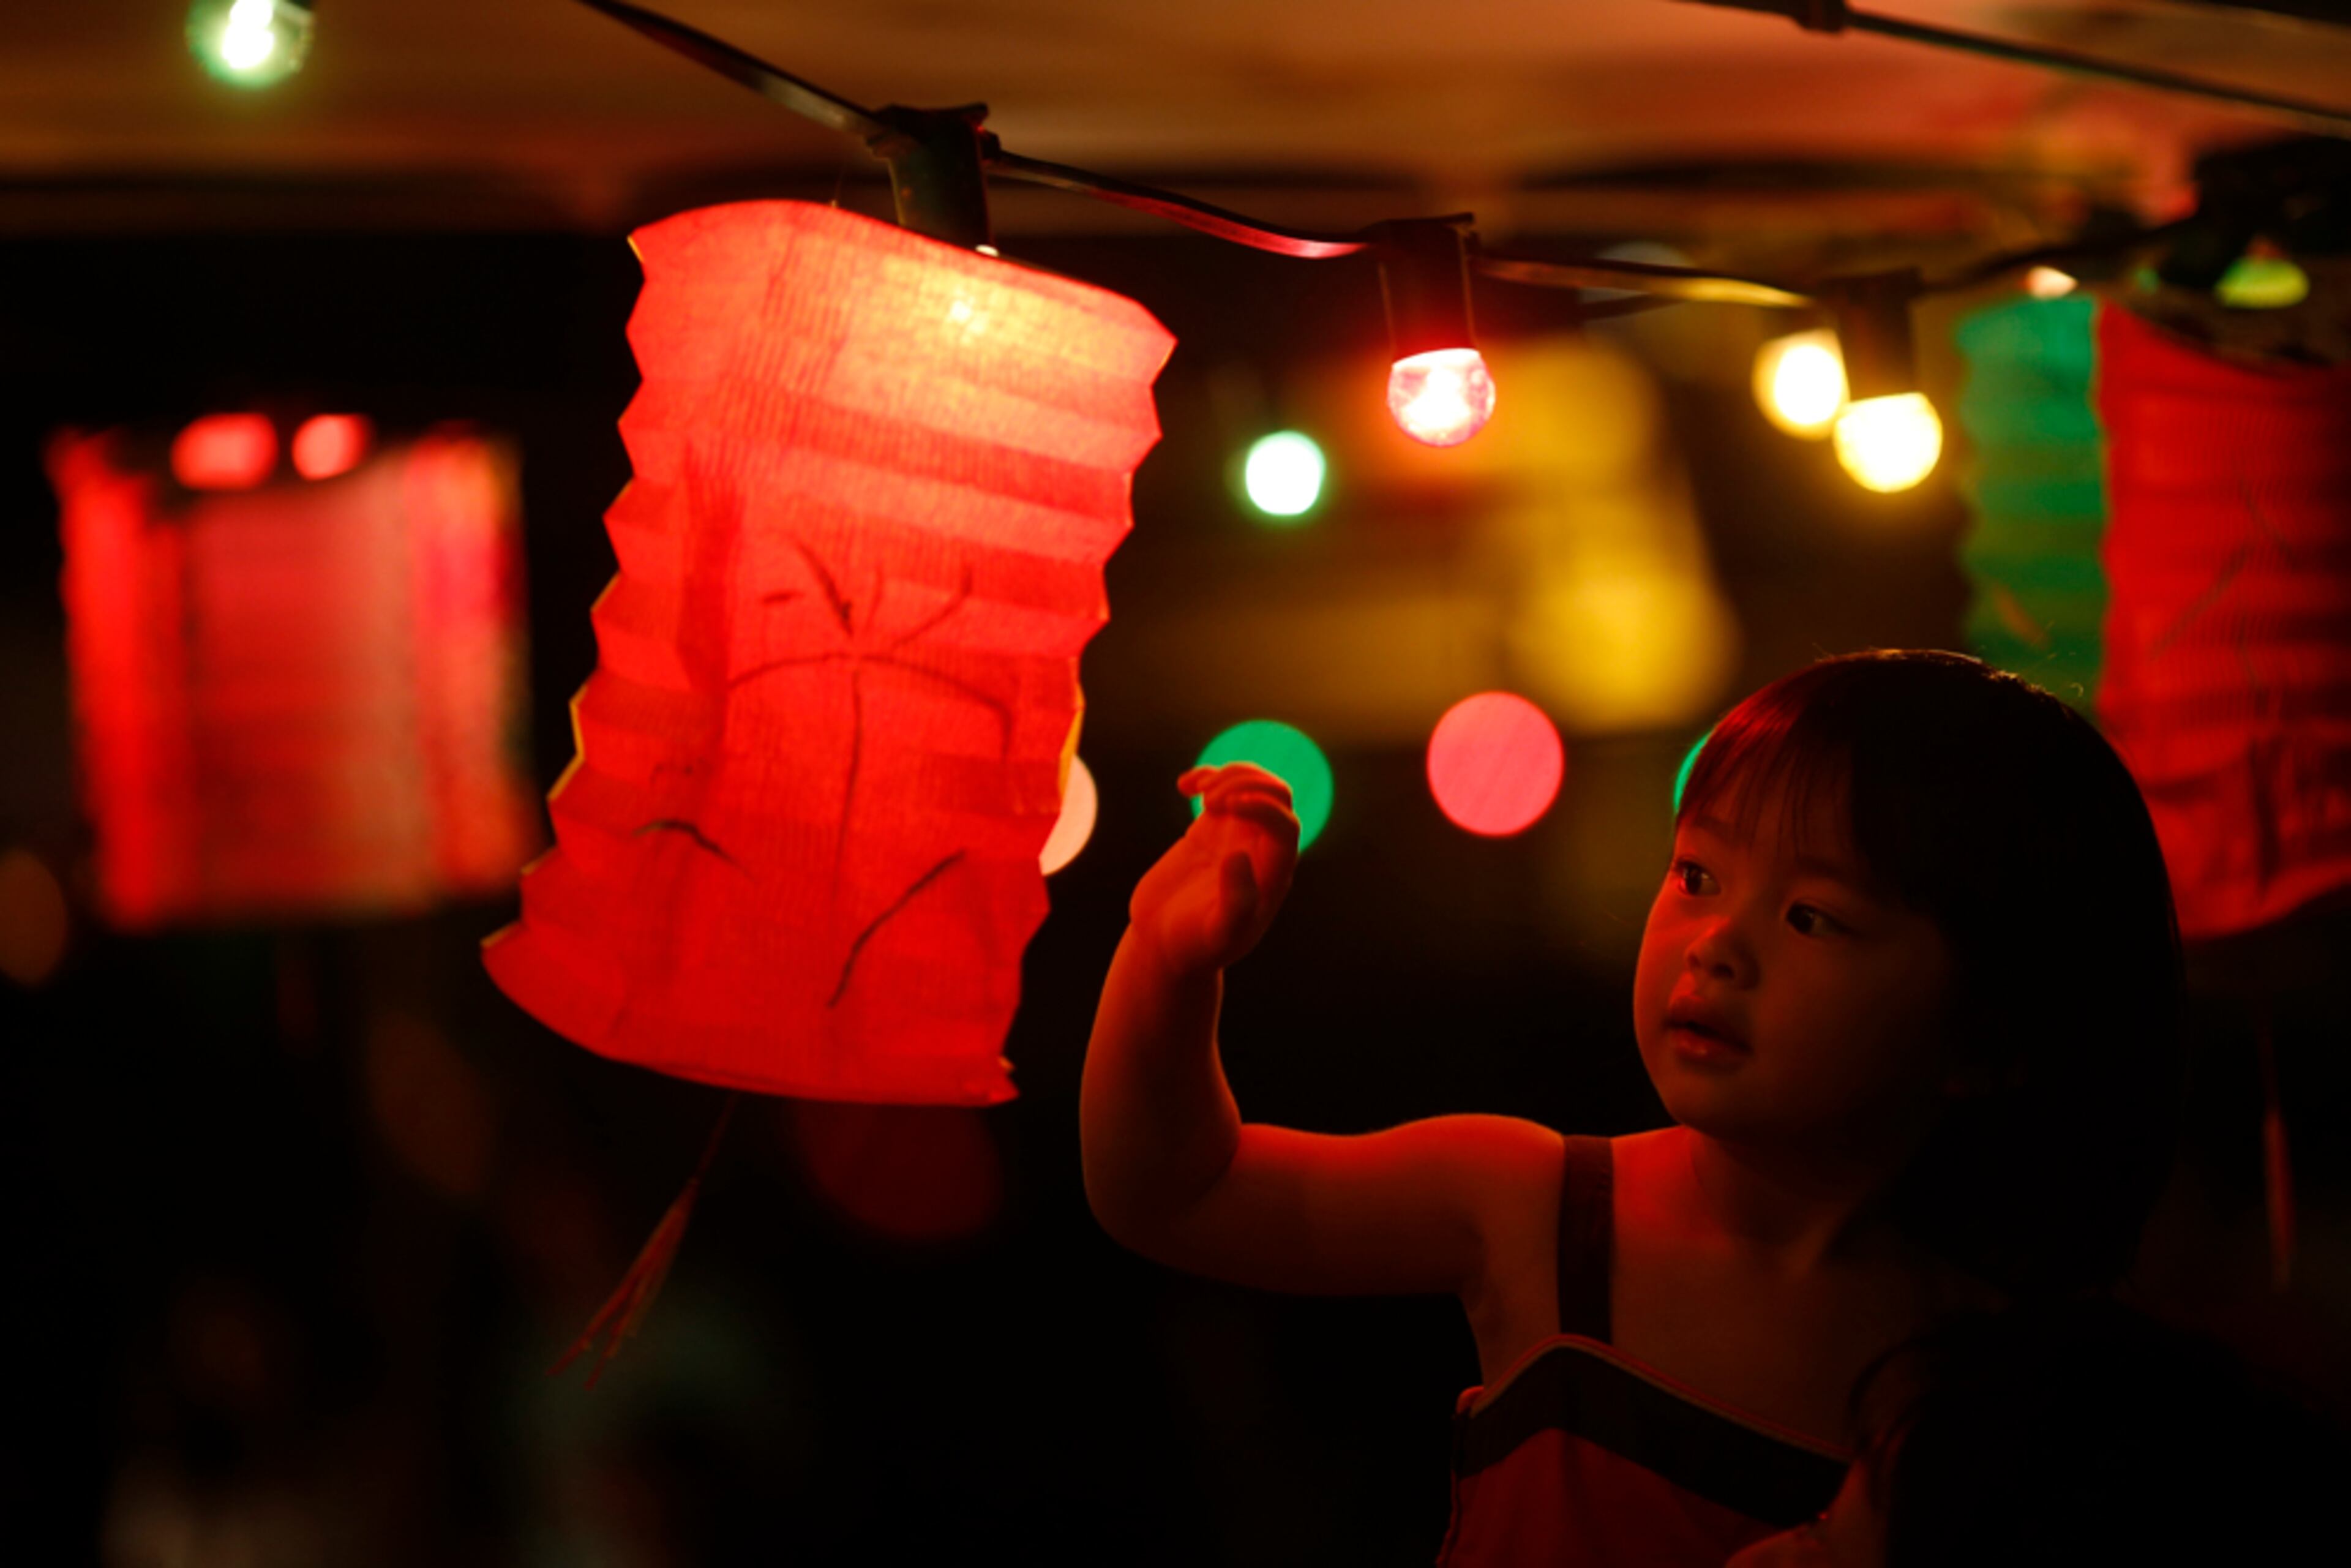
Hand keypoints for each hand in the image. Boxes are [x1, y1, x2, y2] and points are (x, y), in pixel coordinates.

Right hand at [1128, 763, 1300, 975]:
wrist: (1164, 945)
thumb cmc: (1195, 946)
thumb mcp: (1216, 933)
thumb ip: (1235, 901)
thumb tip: (1240, 856)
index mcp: (1272, 874)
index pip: (1285, 826)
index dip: (1264, 807)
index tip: (1227, 807)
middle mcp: (1261, 850)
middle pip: (1277, 796)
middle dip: (1247, 785)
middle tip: (1209, 802)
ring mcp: (1237, 836)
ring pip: (1253, 784)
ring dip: (1230, 775)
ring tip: (1199, 791)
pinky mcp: (1211, 829)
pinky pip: (1221, 789)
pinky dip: (1206, 776)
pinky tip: (1184, 786)